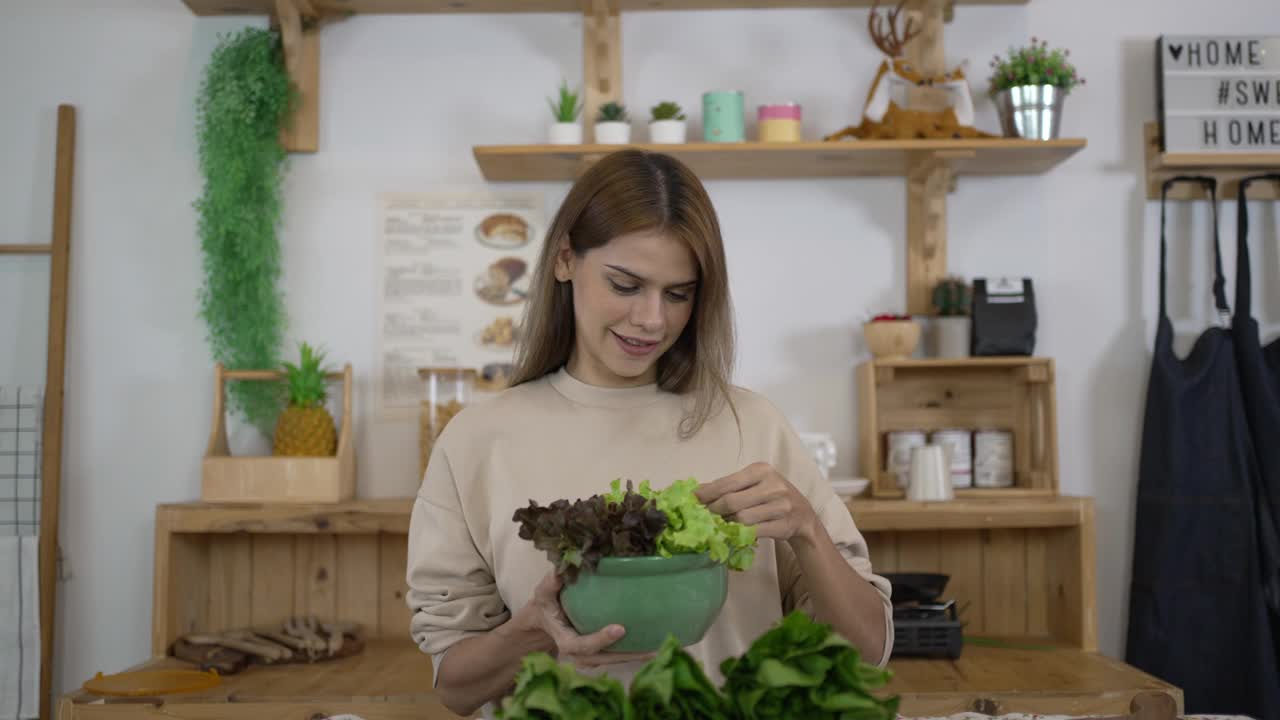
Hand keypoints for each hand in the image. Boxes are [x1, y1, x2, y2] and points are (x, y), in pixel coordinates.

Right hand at [519, 571, 654, 667]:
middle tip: (652, 648)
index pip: (583, 645)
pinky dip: (634, 653)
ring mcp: (590, 658)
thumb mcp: (542, 595)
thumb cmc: (544, 608)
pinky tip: (654, 646)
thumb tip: (561, 571)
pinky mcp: (599, 655)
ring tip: (659, 649)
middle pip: (605, 658)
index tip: (620, 629)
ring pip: (614, 660)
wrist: (542, 624)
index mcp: (566, 641)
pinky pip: (617, 656)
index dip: (601, 640)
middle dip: (628, 655)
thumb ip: (550, 584)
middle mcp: (578, 655)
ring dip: (635, 656)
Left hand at [696, 462, 818, 543]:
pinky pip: (754, 532)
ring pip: (742, 518)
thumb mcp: (752, 484)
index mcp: (761, 470)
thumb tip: (696, 491)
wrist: (803, 514)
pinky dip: (740, 534)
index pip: (727, 482)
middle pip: (732, 501)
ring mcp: (781, 505)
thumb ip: (727, 486)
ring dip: (727, 524)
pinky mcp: (784, 525)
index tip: (692, 500)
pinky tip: (733, 534)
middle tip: (703, 517)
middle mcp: (773, 484)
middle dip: (713, 511)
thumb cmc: (771, 495)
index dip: (707, 493)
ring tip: (719, 525)